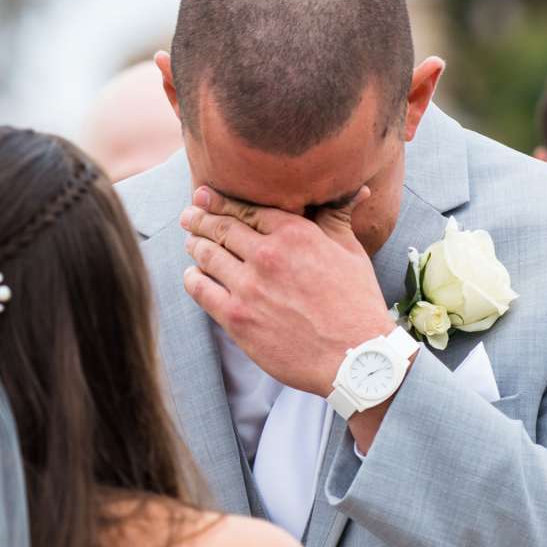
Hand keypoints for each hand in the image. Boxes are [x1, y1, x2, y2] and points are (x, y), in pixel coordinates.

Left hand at [180, 185, 394, 396]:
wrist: (355, 357)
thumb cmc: (357, 303)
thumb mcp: (351, 252)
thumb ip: (338, 218)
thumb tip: (356, 189)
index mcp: (295, 234)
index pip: (246, 209)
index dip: (220, 201)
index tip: (203, 195)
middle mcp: (267, 256)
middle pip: (221, 228)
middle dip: (200, 219)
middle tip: (188, 215)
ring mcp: (249, 287)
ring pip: (207, 255)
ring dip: (195, 245)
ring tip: (191, 242)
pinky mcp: (237, 318)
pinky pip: (201, 290)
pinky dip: (192, 278)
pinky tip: (192, 275)